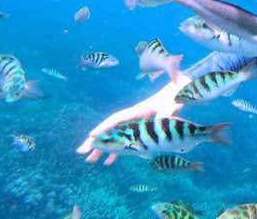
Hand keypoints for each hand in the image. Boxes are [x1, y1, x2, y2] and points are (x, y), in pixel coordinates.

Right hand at [76, 73, 191, 164]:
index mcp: (136, 112)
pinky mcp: (138, 130)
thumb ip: (166, 112)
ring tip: (90, 161)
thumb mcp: (171, 105)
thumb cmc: (173, 99)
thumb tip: (165, 117)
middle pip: (110, 130)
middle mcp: (131, 118)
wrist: (175, 95)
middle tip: (81, 152)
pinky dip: (116, 151)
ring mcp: (132, 124)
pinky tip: (108, 162)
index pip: (116, 120)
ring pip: (114, 137)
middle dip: (95, 141)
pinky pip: (123, 142)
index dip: (104, 127)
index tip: (92, 136)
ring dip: (102, 149)